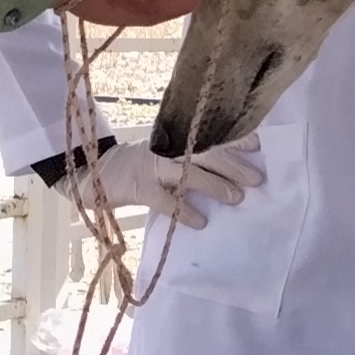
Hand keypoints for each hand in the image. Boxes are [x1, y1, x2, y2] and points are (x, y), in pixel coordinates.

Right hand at [77, 136, 261, 227]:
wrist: (96, 171)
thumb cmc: (141, 164)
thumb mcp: (167, 152)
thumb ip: (192, 154)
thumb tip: (234, 165)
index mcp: (175, 136)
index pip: (210, 133)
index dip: (235, 137)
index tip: (258, 144)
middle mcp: (166, 147)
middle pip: (205, 152)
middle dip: (233, 164)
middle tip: (257, 179)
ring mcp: (152, 166)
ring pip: (188, 172)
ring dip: (215, 184)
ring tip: (237, 198)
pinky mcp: (139, 187)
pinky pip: (165, 201)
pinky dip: (183, 211)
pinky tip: (200, 221)